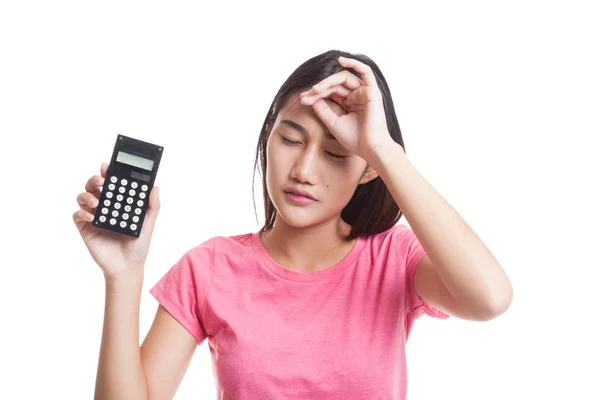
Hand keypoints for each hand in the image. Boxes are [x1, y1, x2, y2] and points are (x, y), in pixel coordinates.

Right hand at [72, 162, 160, 281]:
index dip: (107, 172)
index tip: (107, 166)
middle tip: (102, 181)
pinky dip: (82, 213)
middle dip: (95, 179)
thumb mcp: (148, 223)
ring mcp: (93, 216)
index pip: (111, 183)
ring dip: (87, 195)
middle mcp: (105, 206)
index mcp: (119, 202)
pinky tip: (91, 216)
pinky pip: (77, 215)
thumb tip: (155, 186)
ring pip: (83, 197)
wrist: (128, 266)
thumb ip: (152, 205)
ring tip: (97, 202)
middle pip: (94, 186)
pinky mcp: (84, 228)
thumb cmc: (138, 245)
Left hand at [299, 56, 393, 161]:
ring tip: (316, 89)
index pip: (330, 92)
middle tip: (306, 96)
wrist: (370, 149)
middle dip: (318, 89)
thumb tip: (312, 97)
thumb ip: (323, 109)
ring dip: (328, 81)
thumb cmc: (354, 139)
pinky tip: (341, 60)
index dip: (315, 94)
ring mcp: (364, 92)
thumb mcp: (333, 123)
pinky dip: (355, 63)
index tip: (302, 99)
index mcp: (349, 103)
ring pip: (343, 78)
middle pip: (335, 85)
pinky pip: (366, 71)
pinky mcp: (372, 91)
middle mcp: (356, 95)